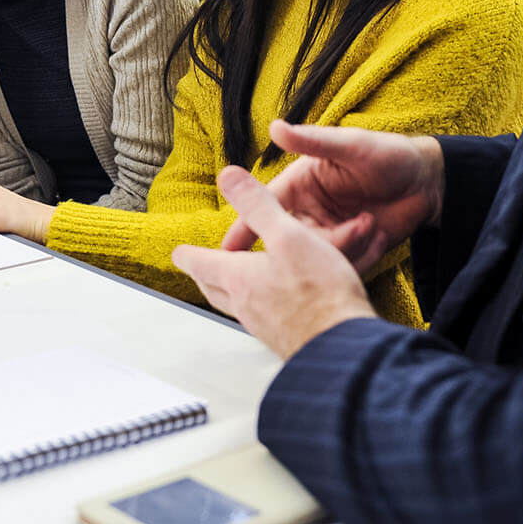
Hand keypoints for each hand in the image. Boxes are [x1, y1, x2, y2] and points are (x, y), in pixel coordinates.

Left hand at [173, 166, 380, 358]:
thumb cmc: (317, 292)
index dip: (188, 254)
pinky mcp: (287, 338)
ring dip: (231, 291)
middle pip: (213, 288)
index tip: (179, 251)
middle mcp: (245, 305)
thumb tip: (229, 176)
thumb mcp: (288, 235)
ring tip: (237, 282)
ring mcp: (264, 326)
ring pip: (237, 305)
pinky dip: (261, 305)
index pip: (199, 263)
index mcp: (238, 277)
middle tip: (201, 267)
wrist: (343, 347)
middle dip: (205, 275)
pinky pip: (263, 319)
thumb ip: (258, 205)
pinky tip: (278, 303)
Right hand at [218, 122, 443, 273]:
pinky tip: (378, 235)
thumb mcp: (350, 145)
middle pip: (286, 242)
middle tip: (329, 241)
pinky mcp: (351, 251)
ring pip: (316, 258)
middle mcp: (308, 212)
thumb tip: (276, 127)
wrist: (428, 182)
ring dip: (342, 247)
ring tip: (369, 224)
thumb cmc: (388, 154)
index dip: (243, 231)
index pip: (263, 210)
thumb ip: (312, 141)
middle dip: (304, 247)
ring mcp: (329, 234)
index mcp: (298, 186)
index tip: (226, 253)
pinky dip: (360, 256)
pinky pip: (343, 267)